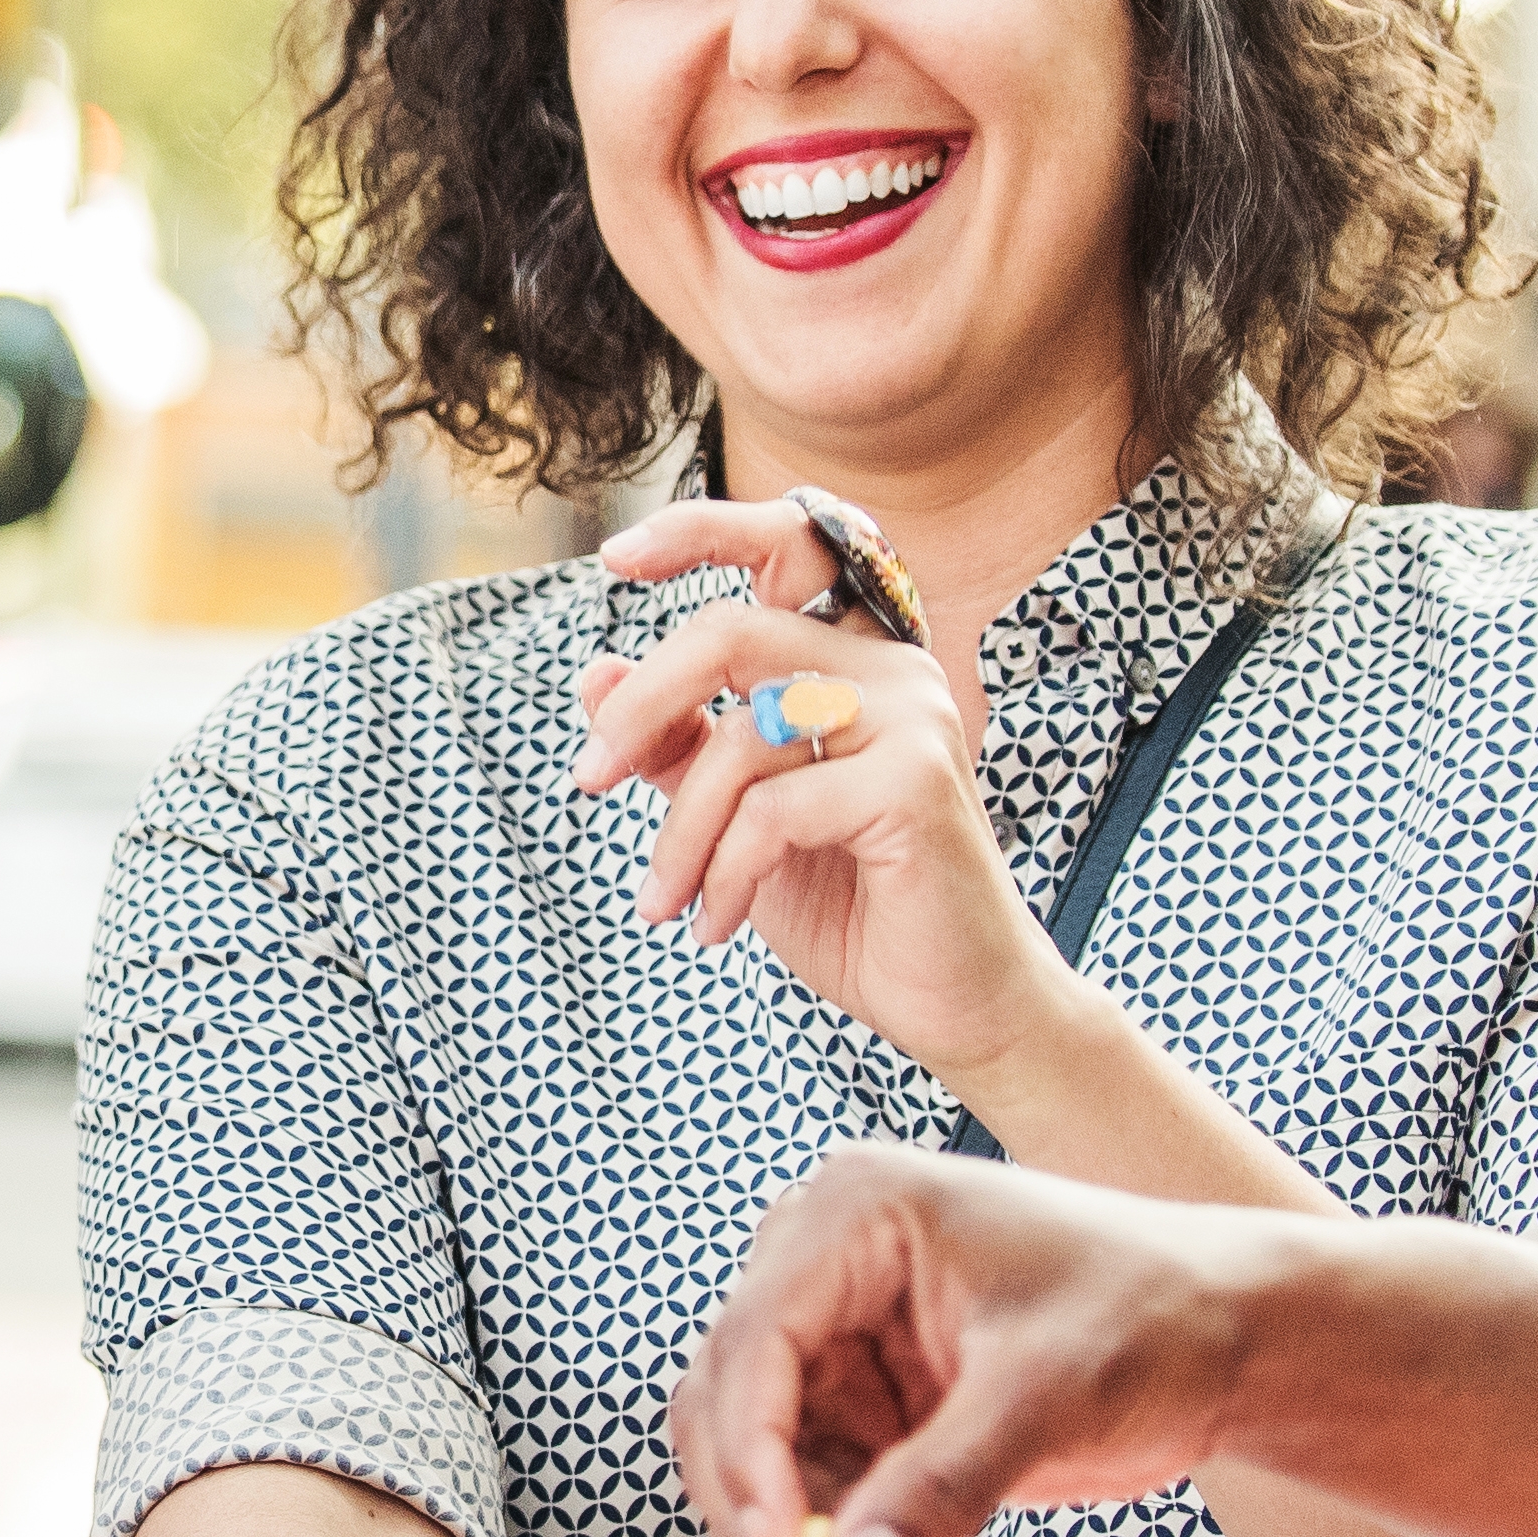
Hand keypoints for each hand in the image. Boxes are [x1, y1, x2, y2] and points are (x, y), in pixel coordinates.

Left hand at [567, 500, 1082, 1092]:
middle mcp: (892, 667)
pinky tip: (717, 923)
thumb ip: (681, 746)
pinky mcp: (916, 782)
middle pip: (730, 631)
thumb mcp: (738, 819)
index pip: (787, 545)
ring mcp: (913, 717)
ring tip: (664, 901)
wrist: (950, 1005)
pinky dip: (724, 873)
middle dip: (641, 708)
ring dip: (679, 833)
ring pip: (741, 737)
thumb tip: (597, 674)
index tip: (613, 559)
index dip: (698, 531)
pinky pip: (773, 809)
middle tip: (587, 780)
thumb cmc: (852, 906)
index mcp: (854, 659)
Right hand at [668, 1146, 1312, 1536]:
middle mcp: (831, 1261)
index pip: (754, 1334)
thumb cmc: (1160, 1314)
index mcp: (861, 1211)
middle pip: (729, 1390)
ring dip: (782, 1521)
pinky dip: (823, 1529)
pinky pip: (809, 1474)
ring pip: (755, 1442)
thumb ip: (942, 1484)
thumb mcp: (1050, 1394)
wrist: (1237, 1341)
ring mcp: (848, 1331)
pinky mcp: (873, 1396)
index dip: (746, 1450)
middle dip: (752, 1497)